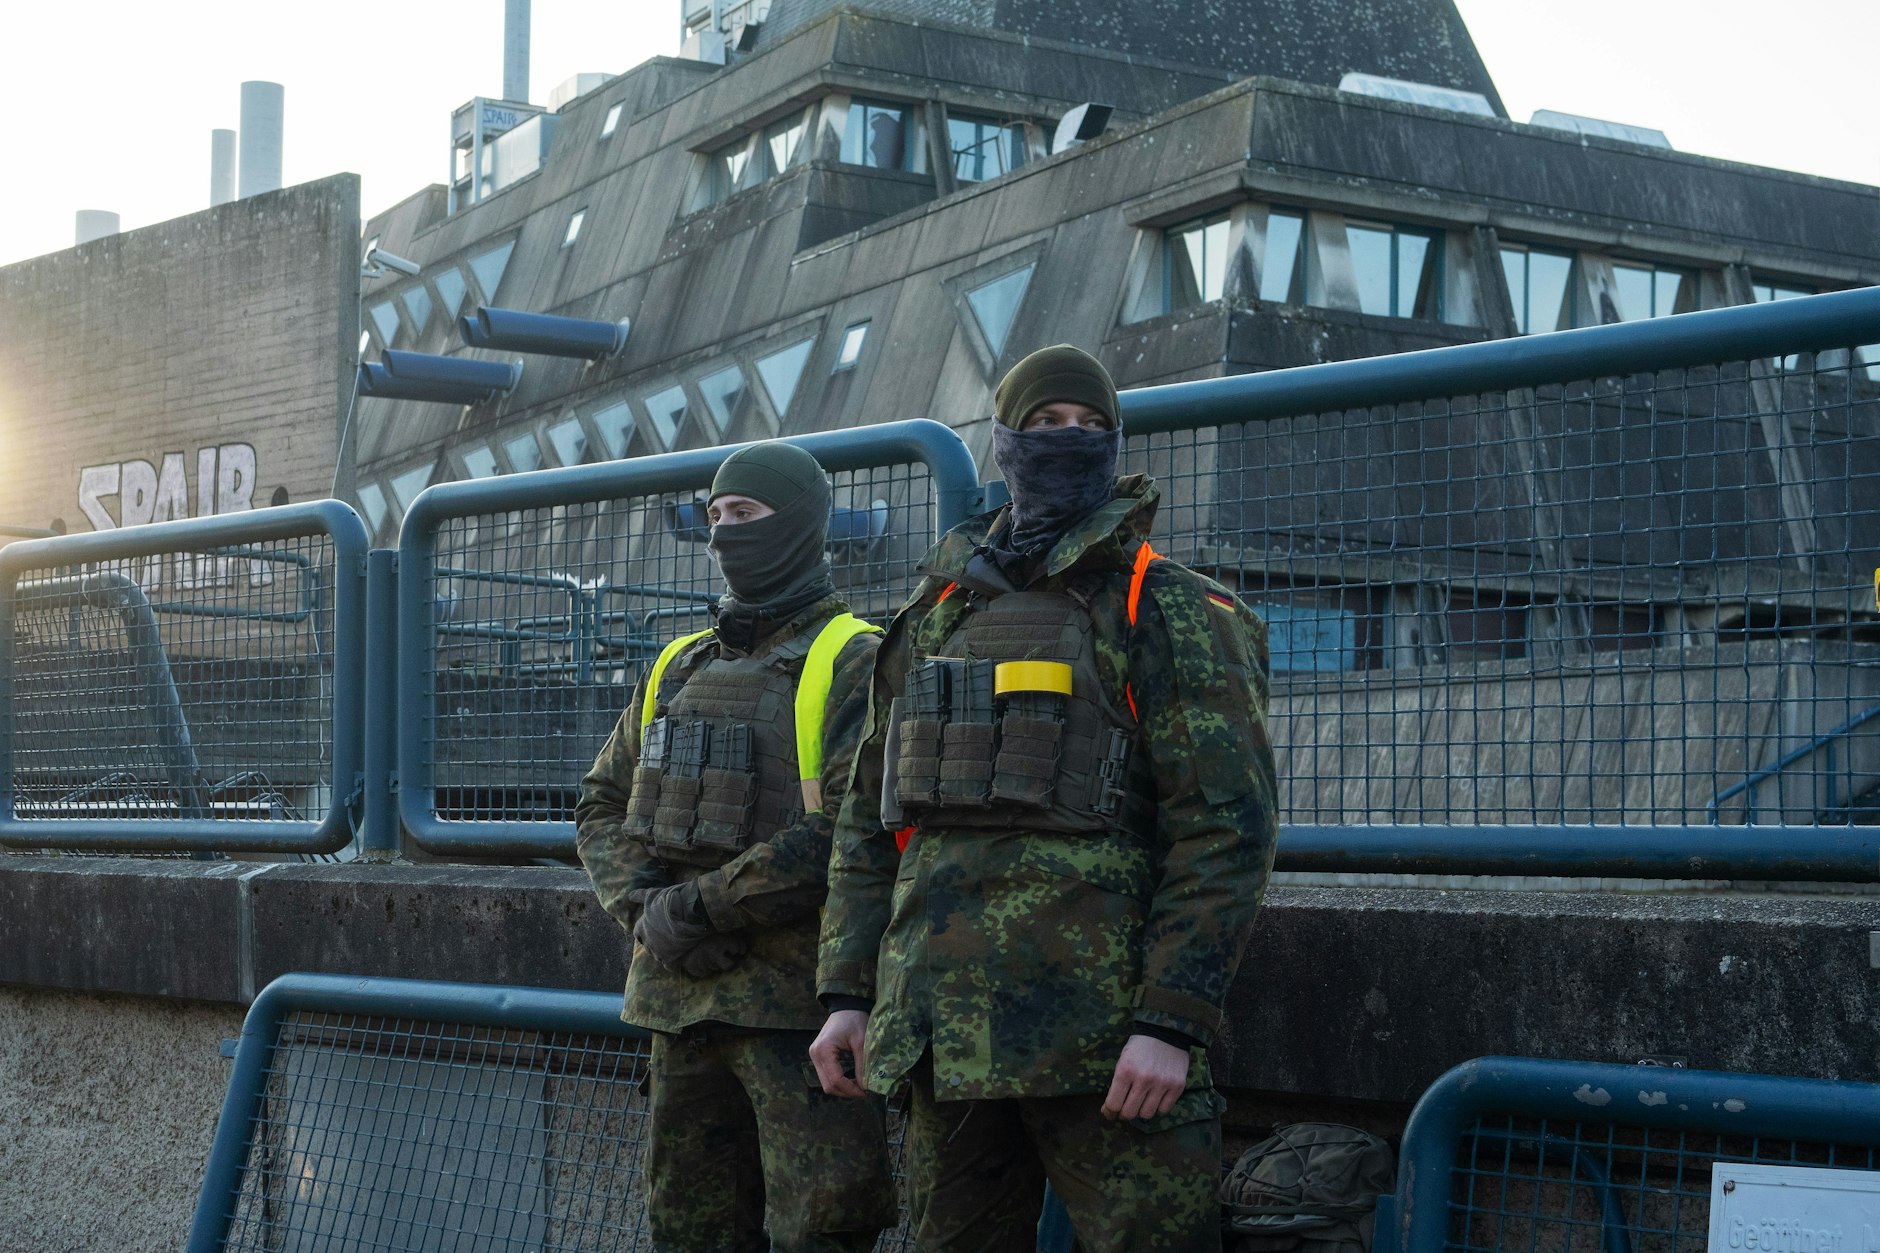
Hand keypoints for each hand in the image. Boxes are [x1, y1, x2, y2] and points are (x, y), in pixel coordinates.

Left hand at [630, 883, 744, 977]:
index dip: (645, 931)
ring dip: (664, 951)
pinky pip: (669, 965)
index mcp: (641, 928)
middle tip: (666, 935)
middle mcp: (647, 942)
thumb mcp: (652, 895)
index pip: (638, 934)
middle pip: (648, 946)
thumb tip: (629, 895)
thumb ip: (640, 896)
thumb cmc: (669, 901)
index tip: (653, 928)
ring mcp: (658, 952)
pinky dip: (673, 962)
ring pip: (658, 956)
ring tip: (675, 944)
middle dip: (655, 941)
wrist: (688, 912)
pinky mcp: (670, 959)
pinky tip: (680, 955)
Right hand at [809, 1009, 870, 1098]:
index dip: (851, 1090)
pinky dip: (839, 1081)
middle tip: (864, 1092)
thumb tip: (866, 1087)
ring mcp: (814, 1055)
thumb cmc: (854, 1020)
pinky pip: (826, 1076)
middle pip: (828, 1085)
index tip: (865, 1093)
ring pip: (826, 1083)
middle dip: (846, 1092)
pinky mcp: (818, 1056)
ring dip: (842, 1088)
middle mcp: (815, 1055)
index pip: (835, 1080)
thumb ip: (862, 1066)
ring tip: (859, 1086)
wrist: (846, 1005)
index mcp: (824, 1050)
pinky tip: (852, 1079)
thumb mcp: (861, 1042)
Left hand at [1101, 1034, 1189, 1120]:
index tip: (1110, 1112)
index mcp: (1125, 1071)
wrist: (1166, 1032)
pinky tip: (1156, 1097)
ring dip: (1142, 1111)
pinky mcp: (1177, 1086)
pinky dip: (1158, 1107)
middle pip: (1130, 1113)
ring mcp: (1162, 1083)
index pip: (1113, 1104)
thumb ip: (1117, 1083)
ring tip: (1142, 1101)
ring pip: (1147, 1114)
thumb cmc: (1139, 1047)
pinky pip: (1164, 1110)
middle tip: (1126, 1107)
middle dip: (1125, 1113)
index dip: (1109, 1111)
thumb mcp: (1122, 1060)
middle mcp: (1143, 1079)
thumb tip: (1110, 1109)